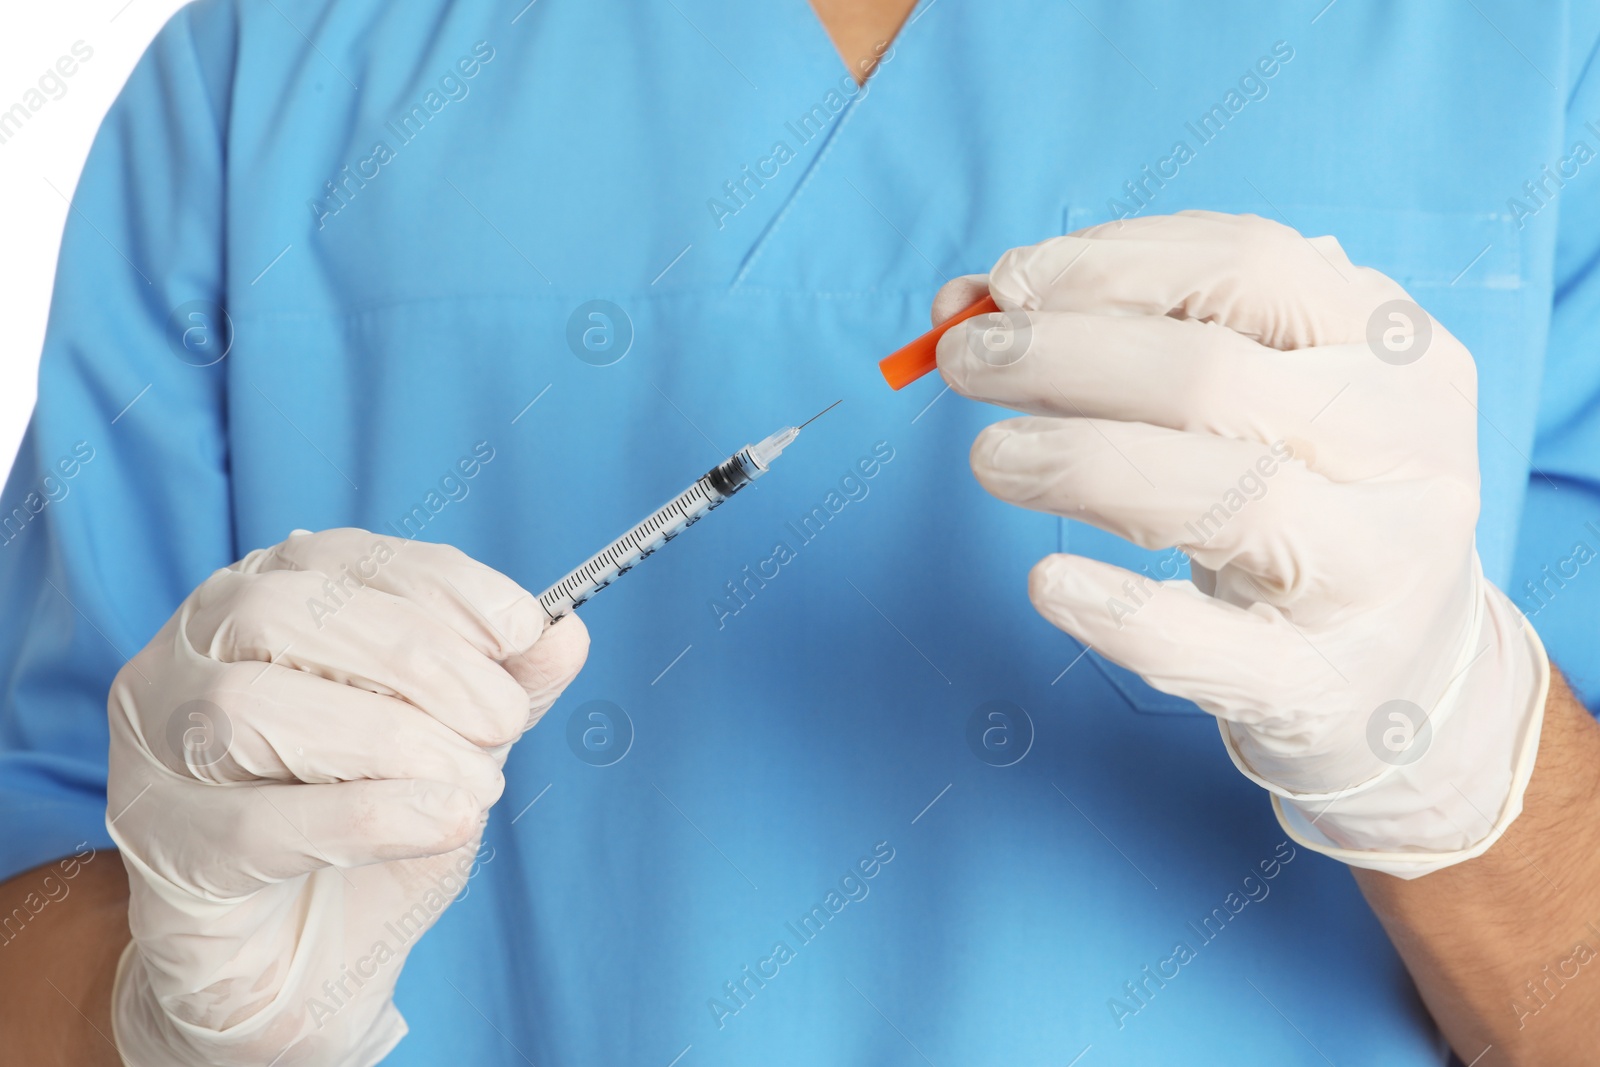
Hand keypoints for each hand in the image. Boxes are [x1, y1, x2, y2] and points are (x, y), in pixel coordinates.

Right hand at [105, 529, 587, 1064]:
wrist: (299, 967)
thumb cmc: (367, 834)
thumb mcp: (453, 745)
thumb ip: (502, 686)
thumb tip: (564, 632)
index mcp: (257, 604)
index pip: (339, 557)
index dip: (439, 584)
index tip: (521, 629)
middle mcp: (186, 659)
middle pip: (283, 614)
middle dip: (418, 659)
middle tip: (501, 722)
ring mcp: (153, 753)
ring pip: (251, 705)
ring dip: (392, 740)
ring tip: (475, 785)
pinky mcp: (159, 852)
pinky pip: (252, 823)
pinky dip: (368, 816)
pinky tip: (443, 821)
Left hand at [937, 211, 1548, 877]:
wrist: (1402, 670)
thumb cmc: (1303, 495)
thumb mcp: (1253, 397)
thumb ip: (1123, 331)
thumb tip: (968, 302)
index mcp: (1395, 350)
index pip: (1250, 266)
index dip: (1111, 265)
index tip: (1009, 283)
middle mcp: (1407, 452)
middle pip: (1215, 377)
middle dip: (1064, 357)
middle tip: (967, 362)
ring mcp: (1373, 574)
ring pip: (1222, 499)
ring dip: (1078, 463)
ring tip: (991, 457)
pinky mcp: (1315, 684)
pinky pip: (1204, 645)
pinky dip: (1114, 611)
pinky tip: (1048, 582)